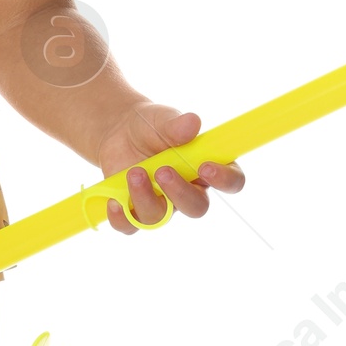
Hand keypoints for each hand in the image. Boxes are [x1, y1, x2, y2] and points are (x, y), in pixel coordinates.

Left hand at [93, 102, 244, 235]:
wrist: (118, 132)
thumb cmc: (151, 126)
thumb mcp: (161, 119)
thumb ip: (176, 125)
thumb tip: (192, 123)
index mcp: (206, 168)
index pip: (231, 181)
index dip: (225, 179)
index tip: (206, 166)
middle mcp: (187, 191)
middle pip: (196, 207)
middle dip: (180, 192)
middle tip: (163, 171)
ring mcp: (161, 204)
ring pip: (160, 218)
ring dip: (145, 197)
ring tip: (133, 172)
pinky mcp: (134, 212)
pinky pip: (130, 226)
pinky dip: (121, 218)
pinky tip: (114, 202)